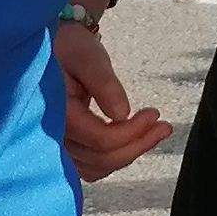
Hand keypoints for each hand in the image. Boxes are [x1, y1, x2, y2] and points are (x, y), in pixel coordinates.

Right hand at [54, 9, 167, 181]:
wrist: (55, 49)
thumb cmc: (70, 48)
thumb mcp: (87, 56)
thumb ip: (103, 83)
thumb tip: (122, 115)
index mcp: (57, 113)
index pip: (100, 139)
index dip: (132, 132)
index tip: (154, 114)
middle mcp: (52, 136)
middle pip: (101, 158)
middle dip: (137, 145)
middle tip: (164, 126)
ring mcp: (58, 145)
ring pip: (98, 167)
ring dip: (129, 153)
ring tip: (155, 133)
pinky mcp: (67, 147)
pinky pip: (92, 166)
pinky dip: (115, 158)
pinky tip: (133, 141)